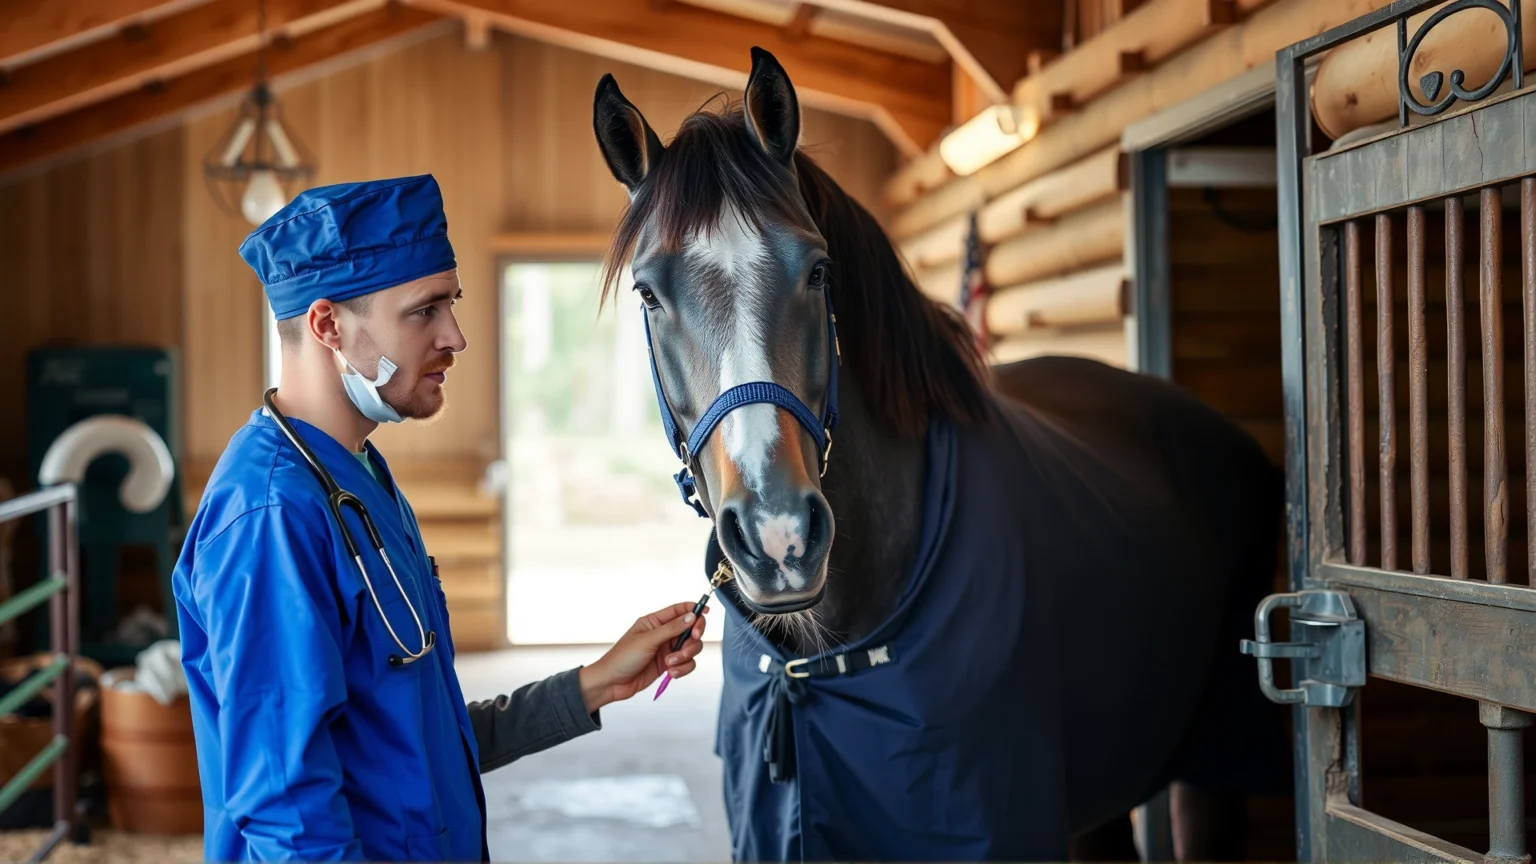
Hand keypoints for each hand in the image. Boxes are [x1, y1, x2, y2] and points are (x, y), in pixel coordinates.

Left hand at [579, 602, 709, 711]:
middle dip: (693, 637)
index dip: (694, 609)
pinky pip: (687, 664)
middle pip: (691, 630)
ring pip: (691, 648)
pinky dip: (682, 669)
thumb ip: (671, 629)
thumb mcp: (647, 640)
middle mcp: (663, 634)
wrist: (612, 683)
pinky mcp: (669, 665)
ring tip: (671, 664)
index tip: (706, 612)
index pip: (679, 610)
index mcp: (655, 622)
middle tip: (692, 640)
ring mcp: (667, 650)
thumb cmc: (622, 658)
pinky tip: (671, 673)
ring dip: (685, 657)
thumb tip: (691, 616)